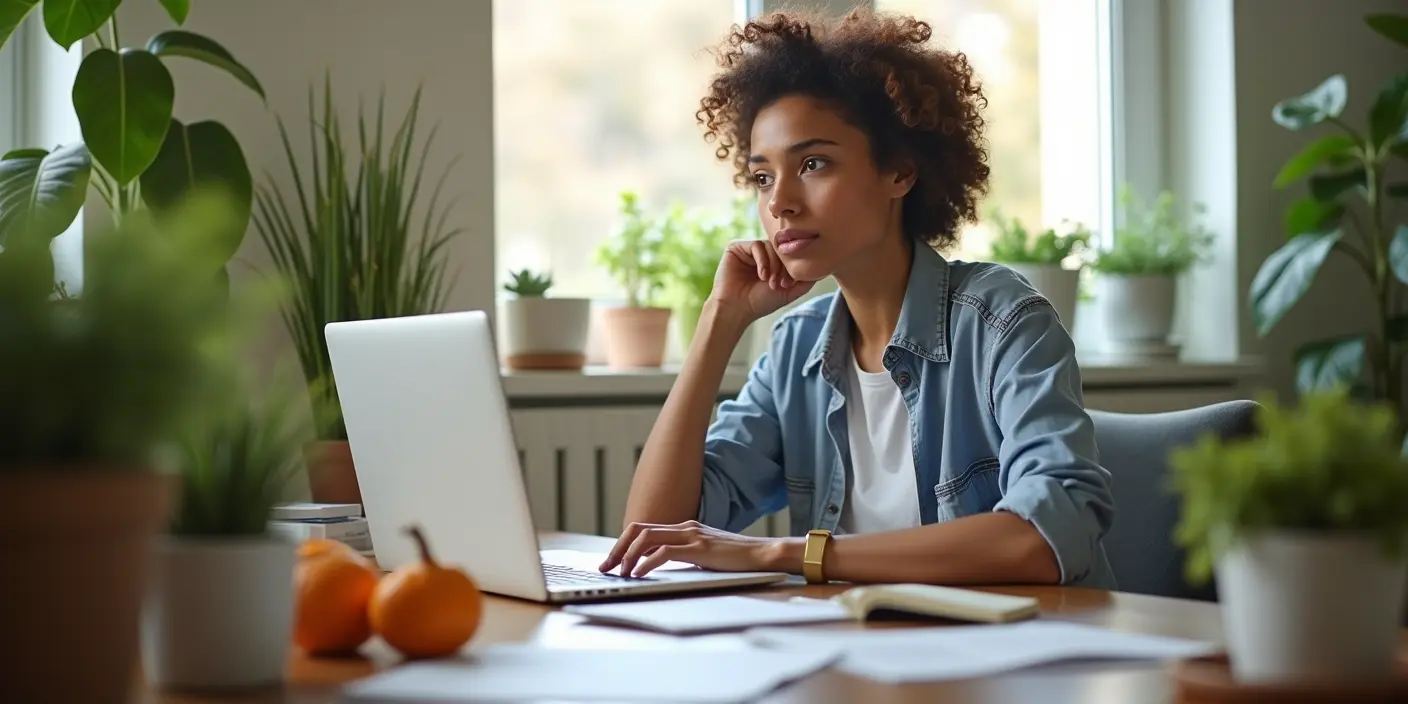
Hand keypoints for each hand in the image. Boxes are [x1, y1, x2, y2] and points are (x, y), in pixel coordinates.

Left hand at [598, 520, 788, 577]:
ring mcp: (691, 535)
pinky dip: (647, 563)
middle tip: (606, 567)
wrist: (761, 554)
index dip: (623, 544)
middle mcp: (684, 527)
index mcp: (684, 528)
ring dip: (629, 556)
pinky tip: (640, 574)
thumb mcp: (704, 556)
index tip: (612, 562)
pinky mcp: (698, 547)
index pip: (643, 529)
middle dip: (617, 548)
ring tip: (621, 573)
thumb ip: (684, 556)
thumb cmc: (736, 559)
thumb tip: (660, 567)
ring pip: (646, 537)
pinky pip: (663, 552)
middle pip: (637, 529)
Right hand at [710, 240, 815, 321]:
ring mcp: (749, 249)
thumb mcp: (790, 291)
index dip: (792, 266)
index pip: (789, 253)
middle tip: (781, 283)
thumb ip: (807, 280)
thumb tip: (824, 268)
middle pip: (781, 248)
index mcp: (773, 260)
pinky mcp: (737, 247)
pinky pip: (757, 245)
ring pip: (771, 246)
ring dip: (773, 265)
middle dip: (783, 266)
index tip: (789, 284)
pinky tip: (761, 275)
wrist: (737, 308)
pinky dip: (762, 260)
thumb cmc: (760, 302)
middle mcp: (761, 252)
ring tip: (770, 282)